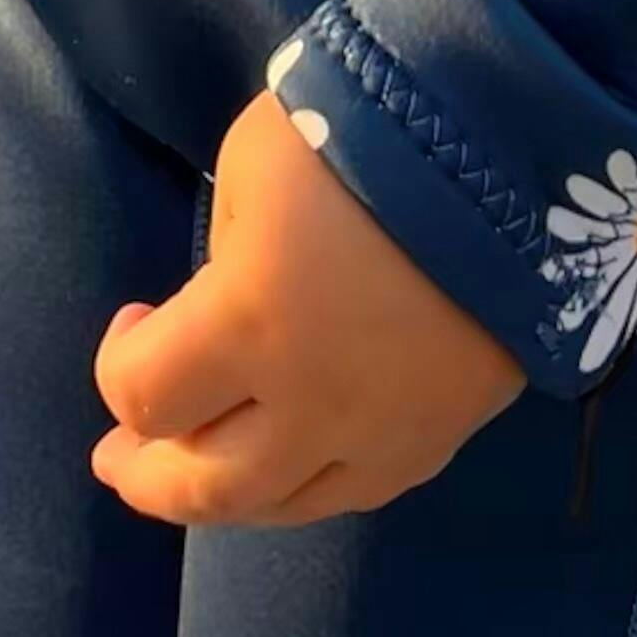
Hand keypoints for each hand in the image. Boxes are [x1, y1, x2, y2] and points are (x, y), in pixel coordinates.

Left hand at [90, 85, 525, 527]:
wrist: (516, 141)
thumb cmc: (364, 129)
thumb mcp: (254, 166)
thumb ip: (224, 258)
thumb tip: (224, 306)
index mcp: (251, 324)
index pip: (145, 395)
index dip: (120, 360)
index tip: (137, 317)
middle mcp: (313, 405)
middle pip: (206, 486)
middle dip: (148, 476)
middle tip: (119, 459)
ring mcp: (386, 433)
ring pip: (285, 507)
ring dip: (224, 498)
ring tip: (193, 479)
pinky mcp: (444, 435)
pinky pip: (359, 492)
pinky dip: (306, 486)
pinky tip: (292, 465)